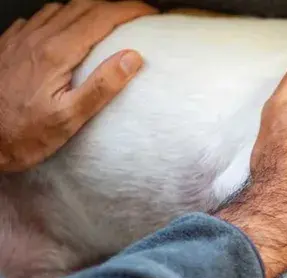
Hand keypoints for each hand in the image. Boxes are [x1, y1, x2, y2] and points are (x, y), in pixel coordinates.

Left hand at [0, 0, 156, 172]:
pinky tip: (66, 30)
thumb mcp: (69, 119)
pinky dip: (61, 17)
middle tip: (136, 14)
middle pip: (82, 6)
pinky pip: (38, 19)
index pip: (101, 18)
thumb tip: (132, 58)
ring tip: (107, 20)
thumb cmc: (22, 135)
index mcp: (56, 53)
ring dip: (89, 8)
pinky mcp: (8, 45)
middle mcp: (37, 39)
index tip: (150, 14)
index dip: (130, 9)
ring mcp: (20, 39)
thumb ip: (102, 86)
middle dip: (114, 5)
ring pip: (59, 8)